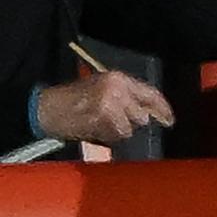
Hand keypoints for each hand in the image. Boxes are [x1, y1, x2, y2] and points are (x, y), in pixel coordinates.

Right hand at [36, 71, 174, 145]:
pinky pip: (116, 136)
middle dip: (131, 122)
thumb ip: (128, 96)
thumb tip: (151, 113)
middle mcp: (118, 89)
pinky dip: (108, 137)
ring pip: (129, 128)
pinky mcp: (102, 120)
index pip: (150, 93)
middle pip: (141, 116)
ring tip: (101, 124)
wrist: (47, 107)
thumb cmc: (75, 98)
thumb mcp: (103, 88)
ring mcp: (110, 105)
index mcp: (119, 79)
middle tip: (114, 121)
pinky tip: (95, 130)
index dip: (162, 108)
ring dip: (118, 131)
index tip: (169, 120)